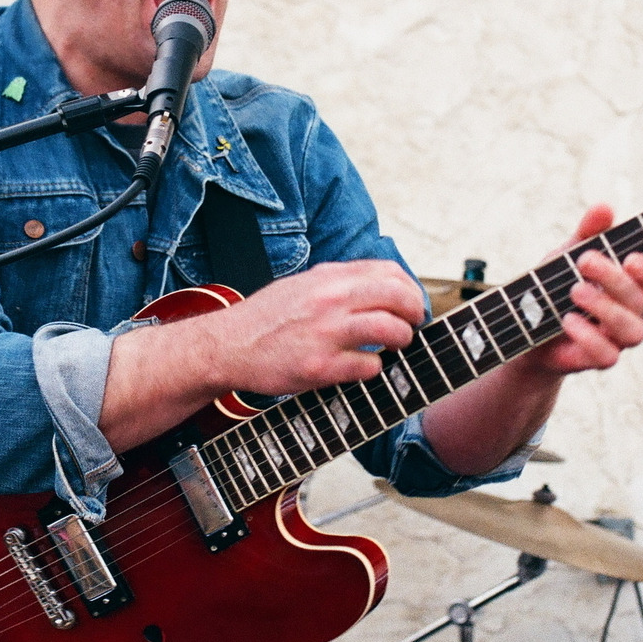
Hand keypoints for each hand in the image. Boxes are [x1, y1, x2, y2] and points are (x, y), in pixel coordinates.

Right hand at [99, 258, 426, 452]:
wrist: (227, 346)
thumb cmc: (267, 318)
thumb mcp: (303, 285)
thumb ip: (339, 283)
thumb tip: (383, 287)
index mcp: (327, 277)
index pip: (389, 272)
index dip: (409, 289)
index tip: (411, 304)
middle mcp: (329, 300)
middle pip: (398, 297)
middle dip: (415, 313)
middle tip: (412, 327)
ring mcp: (325, 334)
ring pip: (392, 330)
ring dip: (401, 340)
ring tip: (394, 347)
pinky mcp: (319, 367)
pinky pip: (369, 367)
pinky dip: (374, 369)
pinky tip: (362, 368)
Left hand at [518, 204, 642, 378]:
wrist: (523, 325)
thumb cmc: (555, 283)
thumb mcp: (567, 252)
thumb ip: (588, 232)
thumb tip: (604, 208)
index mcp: (635, 286)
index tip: (632, 258)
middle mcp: (633, 313)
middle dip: (615, 278)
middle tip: (585, 260)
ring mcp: (617, 339)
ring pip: (633, 331)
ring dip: (605, 307)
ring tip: (574, 290)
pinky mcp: (596, 359)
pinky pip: (607, 356)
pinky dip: (588, 337)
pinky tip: (567, 319)